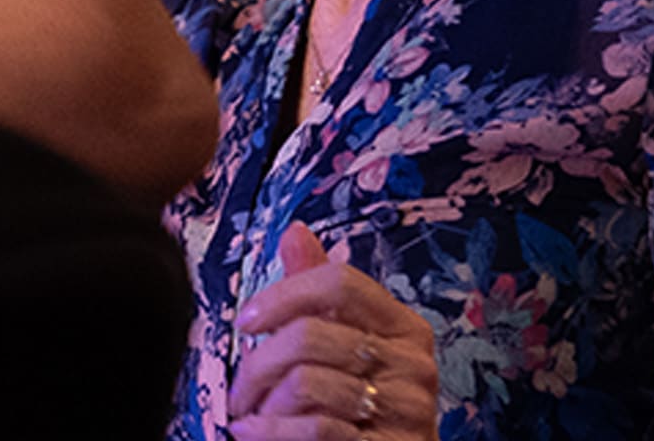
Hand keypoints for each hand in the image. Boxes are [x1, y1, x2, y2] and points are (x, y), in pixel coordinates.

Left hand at [227, 225, 438, 440]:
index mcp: (403, 327)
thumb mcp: (343, 343)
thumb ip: (319, 294)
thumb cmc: (360, 405)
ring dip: (265, 403)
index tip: (247, 320)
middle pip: (310, 335)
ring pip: (306, 384)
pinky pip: (316, 430)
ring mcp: (406, 411)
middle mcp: (412, 365)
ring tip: (255, 414)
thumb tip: (296, 232)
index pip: (340, 282)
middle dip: (258, 363)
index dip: (284, 294)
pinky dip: (271, 431)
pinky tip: (255, 432)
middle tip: (240, 387)